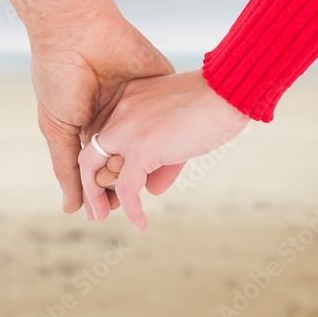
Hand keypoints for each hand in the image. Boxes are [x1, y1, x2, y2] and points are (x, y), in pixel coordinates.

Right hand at [29, 4, 173, 216]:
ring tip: (152, 187)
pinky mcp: (163, 81)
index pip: (108, 164)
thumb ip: (68, 169)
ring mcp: (143, 98)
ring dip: (158, 164)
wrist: (76, 28)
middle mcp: (120, 113)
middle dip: (134, 180)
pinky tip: (174, 156)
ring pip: (159, 140)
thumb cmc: (58, 76)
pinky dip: (176, 135)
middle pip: (136, 158)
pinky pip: (175, 114)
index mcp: (94, 123)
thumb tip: (74, 209)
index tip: (108, 209)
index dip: (108, 187)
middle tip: (132, 201)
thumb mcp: (58, 128)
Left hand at [79, 70, 249, 231]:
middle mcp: (120, 109)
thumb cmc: (212, 107)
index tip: (108, 182)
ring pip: (93, 168)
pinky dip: (131, 210)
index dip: (101, 162)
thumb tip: (151, 188)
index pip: (102, 136)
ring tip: (100, 216)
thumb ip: (162, 157)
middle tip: (93, 206)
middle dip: (88, 181)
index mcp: (127, 98)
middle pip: (89, 151)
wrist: (229, 92)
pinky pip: (127, 188)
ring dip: (96, 197)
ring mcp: (128, 128)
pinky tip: (141, 225)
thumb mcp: (178, 130)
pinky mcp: (142, 147)